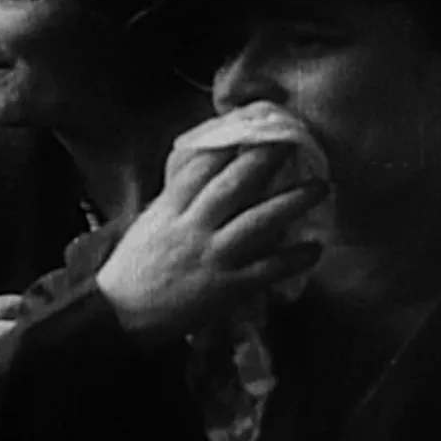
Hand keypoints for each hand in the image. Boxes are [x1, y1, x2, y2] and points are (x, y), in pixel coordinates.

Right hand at [97, 146, 327, 343]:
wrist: (120, 316)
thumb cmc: (134, 268)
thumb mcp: (151, 223)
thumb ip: (178, 199)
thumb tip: (207, 172)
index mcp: (171, 208)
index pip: (202, 167)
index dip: (230, 143)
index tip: (253, 124)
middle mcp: (193, 227)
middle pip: (233, 186)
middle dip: (265, 160)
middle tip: (293, 141)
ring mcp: (212, 257)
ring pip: (257, 222)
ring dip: (291, 202)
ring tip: (320, 187)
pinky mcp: (227, 287)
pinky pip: (266, 269)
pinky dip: (292, 258)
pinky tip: (315, 248)